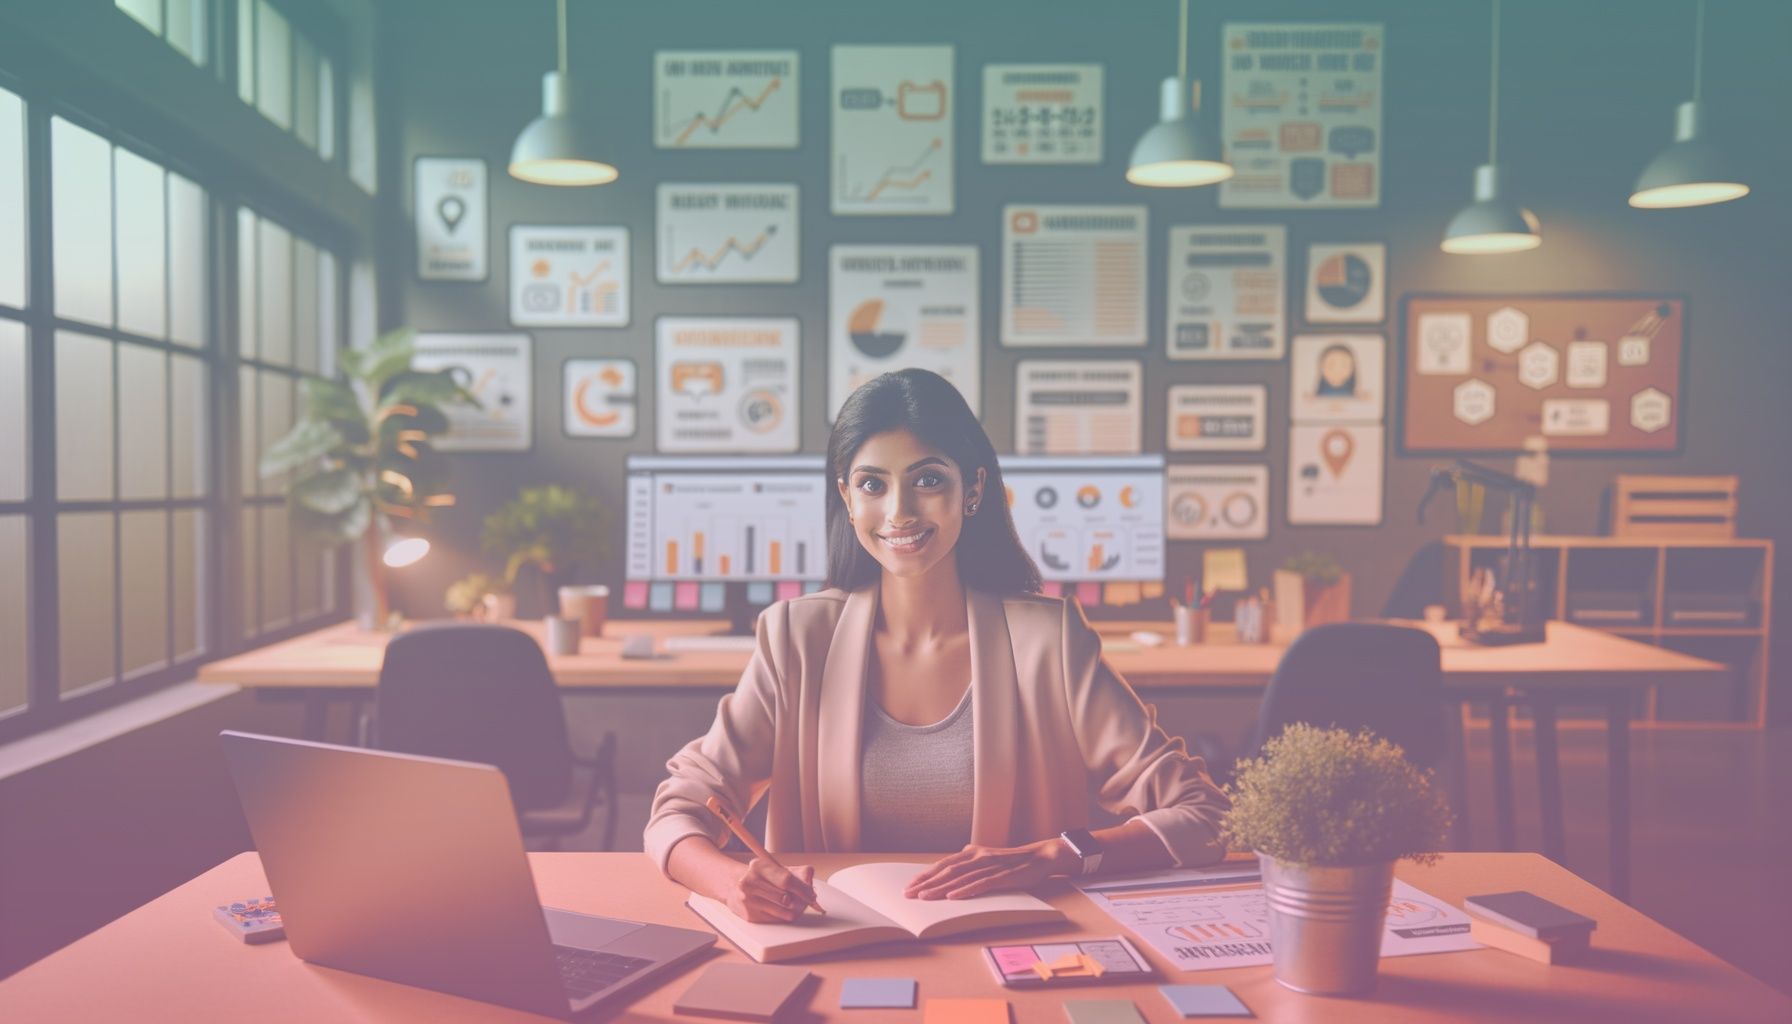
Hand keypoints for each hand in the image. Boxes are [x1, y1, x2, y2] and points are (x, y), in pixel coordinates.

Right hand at [723, 855, 818, 922]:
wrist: (733, 886)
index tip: (811, 894)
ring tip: (795, 905)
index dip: (803, 889)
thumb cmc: (761, 877)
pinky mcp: (749, 915)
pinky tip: (782, 909)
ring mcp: (747, 900)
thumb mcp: (777, 868)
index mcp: (758, 866)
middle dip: (801, 901)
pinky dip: (784, 916)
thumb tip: (810, 878)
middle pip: (786, 898)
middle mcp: (750, 882)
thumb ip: (798, 872)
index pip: (786, 880)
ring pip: (784, 912)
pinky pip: (777, 920)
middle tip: (805, 900)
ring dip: (795, 910)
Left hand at [903, 840, 1075, 900]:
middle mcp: (977, 856)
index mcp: (971, 852)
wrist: (1041, 856)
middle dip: (926, 883)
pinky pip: (981, 884)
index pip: (943, 864)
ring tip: (924, 898)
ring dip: (940, 888)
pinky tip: (953, 897)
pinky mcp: (1003, 876)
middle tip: (908, 894)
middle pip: (947, 870)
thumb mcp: (986, 861)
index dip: (925, 875)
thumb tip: (947, 879)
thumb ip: (969, 867)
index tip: (909, 886)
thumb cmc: (1011, 863)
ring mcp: (990, 865)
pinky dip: (965, 890)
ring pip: (960, 877)